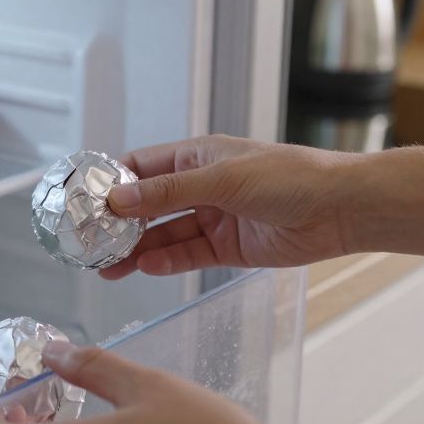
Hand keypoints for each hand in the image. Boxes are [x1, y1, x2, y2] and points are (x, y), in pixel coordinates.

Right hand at [102, 135, 353, 277]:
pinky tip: (144, 268)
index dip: (111, 182)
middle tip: (88, 242)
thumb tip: (117, 198)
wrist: (340, 209)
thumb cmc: (289, 177)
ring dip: (136, 250)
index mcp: (197, 155)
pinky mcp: (228, 248)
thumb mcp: (221, 179)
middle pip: (148, 205)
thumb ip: (167, 193)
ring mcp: (214, 218)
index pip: (141, 167)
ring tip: (107, 267)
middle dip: (118, 223)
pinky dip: (166, 262)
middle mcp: (201, 186)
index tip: (83, 201)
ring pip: (163, 235)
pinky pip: (188, 255)